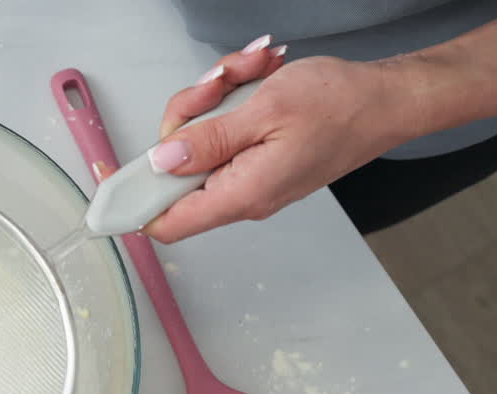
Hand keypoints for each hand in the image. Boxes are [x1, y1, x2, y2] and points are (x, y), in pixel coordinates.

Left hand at [142, 47, 413, 242]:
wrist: (388, 98)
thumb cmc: (341, 105)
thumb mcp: (265, 112)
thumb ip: (208, 140)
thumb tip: (161, 162)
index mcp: (241, 194)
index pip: (166, 222)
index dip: (132, 203)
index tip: (107, 176)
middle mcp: (240, 193)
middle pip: (175, 167)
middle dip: (188, 113)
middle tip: (219, 82)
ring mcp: (247, 174)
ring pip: (197, 139)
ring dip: (215, 94)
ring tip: (251, 69)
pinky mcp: (254, 155)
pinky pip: (222, 130)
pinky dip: (232, 97)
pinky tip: (257, 74)